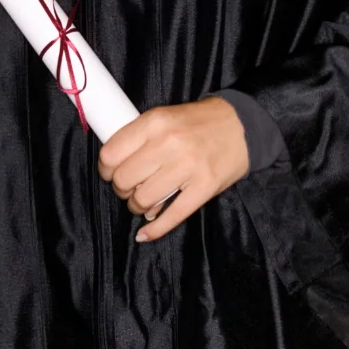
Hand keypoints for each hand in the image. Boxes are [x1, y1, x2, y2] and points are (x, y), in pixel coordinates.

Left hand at [97, 98, 249, 242]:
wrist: (243, 124)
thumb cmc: (198, 121)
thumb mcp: (165, 116)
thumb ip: (141, 136)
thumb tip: (114, 166)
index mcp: (155, 122)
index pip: (111, 154)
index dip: (105, 169)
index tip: (110, 173)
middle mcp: (168, 143)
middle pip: (123, 180)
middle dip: (122, 189)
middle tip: (131, 187)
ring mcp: (188, 167)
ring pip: (143, 200)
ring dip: (138, 207)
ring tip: (145, 202)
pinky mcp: (204, 187)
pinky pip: (172, 216)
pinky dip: (154, 230)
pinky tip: (145, 233)